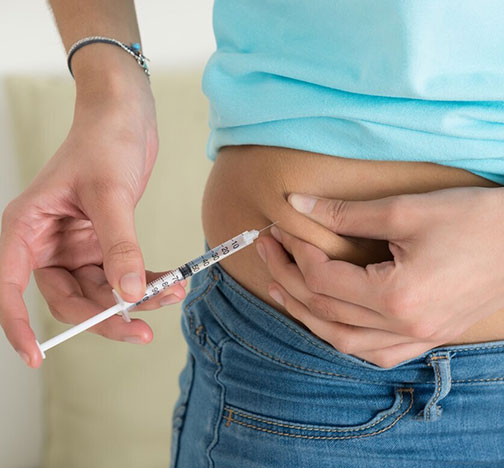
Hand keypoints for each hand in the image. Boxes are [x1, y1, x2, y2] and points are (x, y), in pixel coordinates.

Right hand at [0, 76, 184, 367]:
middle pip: (66, 298)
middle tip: (141, 332)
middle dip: (104, 317)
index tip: (36, 357)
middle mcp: (46, 242)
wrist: (125, 115)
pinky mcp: (102, 242)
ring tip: (171, 293)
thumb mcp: (111, 194)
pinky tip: (170, 281)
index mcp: (27, 228)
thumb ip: (119, 246)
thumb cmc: (104, 141)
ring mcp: (75, 244)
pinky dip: (143, 281)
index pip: (7, 287)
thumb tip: (128, 297)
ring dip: (134, 299)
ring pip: (99, 291)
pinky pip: (120, 274)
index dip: (17, 325)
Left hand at [257, 186, 503, 367]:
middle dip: (288, 280)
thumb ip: (345, 213)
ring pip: (346, 341)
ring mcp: (421, 337)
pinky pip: (379, 353)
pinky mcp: (432, 336)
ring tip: (282, 289)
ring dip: (309, 315)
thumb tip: (297, 204)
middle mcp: (405, 327)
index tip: (278, 227)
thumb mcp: (405, 209)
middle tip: (266, 251)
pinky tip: (332, 322)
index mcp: (397, 297)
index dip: (295, 251)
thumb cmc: (474, 217)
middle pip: (326, 311)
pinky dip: (347, 339)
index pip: (324, 279)